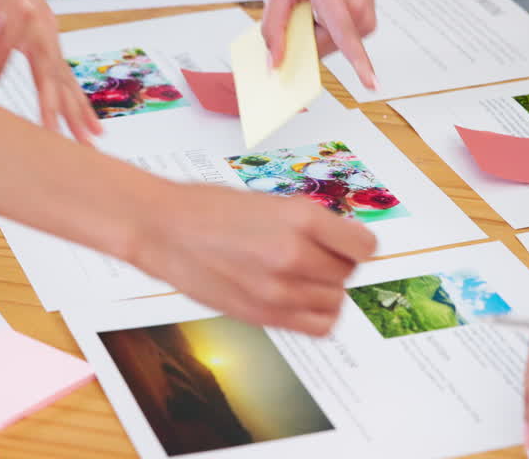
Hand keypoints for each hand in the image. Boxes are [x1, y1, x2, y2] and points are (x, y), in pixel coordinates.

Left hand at [0, 0, 101, 143]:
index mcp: (19, 12)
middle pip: (53, 75)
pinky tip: (89, 123)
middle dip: (62, 111)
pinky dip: (79, 100)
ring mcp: (52, 34)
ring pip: (67, 79)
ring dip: (80, 112)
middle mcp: (43, 27)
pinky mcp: (52, 41)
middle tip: (74, 143)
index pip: (2, 54)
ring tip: (92, 141)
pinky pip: (66, 75)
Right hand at [132, 182, 377, 334]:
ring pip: (336, 300)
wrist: (163, 228)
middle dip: (336, 264)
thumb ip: (311, 225)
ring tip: (300, 275)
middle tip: (313, 254)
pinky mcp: (263, 315)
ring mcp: (279, 289)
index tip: (348, 243)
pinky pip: (319, 326)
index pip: (364, 246)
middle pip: (349, 273)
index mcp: (300, 217)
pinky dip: (318, 315)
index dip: (356, 244)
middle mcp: (294, 254)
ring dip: (325, 289)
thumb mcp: (271, 202)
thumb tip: (344, 244)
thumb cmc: (209, 209)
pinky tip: (300, 298)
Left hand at [261, 0, 378, 89]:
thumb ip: (272, 27)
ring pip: (333, 46)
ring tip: (316, 2)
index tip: (372, 84)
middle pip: (324, 47)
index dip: (358, 63)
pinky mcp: (370, 22)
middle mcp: (357, 7)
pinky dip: (328, 30)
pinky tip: (326, 6)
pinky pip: (341, 40)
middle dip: (305, 39)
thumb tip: (274, 64)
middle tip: (300, 8)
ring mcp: (367, 16)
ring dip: (316, 33)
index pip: (347, 36)